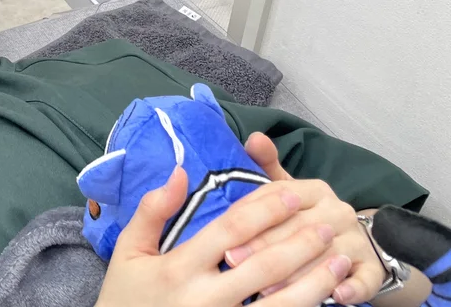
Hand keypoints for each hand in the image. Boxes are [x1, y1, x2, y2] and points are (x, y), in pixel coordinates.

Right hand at [95, 166, 353, 306]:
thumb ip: (153, 210)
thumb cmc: (125, 296)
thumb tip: (180, 171)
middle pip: (265, 266)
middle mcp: (206, 298)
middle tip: (327, 224)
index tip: (293, 192)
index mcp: (180, 267)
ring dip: (315, 281)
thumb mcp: (128, 250)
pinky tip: (326, 298)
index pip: (231, 230)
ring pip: (281, 304)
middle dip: (301, 242)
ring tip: (340, 260)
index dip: (266, 209)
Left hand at [229, 133, 383, 304]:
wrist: (356, 243)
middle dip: (263, 248)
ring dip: (296, 275)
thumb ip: (267, 165)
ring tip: (266, 289)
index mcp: (316, 190)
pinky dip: (351, 289)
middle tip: (234, 263)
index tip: (224, 236)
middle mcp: (340, 211)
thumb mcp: (287, 192)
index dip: (251, 218)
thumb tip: (254, 137)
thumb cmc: (307, 218)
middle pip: (298, 229)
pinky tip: (335, 297)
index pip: (281, 200)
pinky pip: (365, 280)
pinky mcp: (374, 268)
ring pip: (325, 258)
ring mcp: (359, 240)